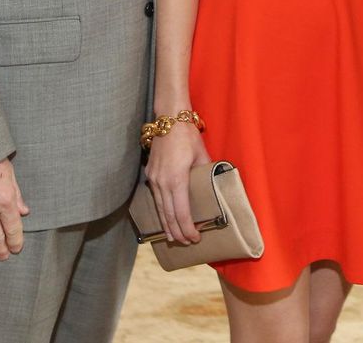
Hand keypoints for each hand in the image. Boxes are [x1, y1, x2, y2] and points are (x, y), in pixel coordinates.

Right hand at [144, 125, 210, 245]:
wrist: (169, 119)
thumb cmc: (188, 136)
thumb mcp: (202, 155)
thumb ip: (206, 173)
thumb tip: (213, 186)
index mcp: (176, 179)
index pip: (181, 212)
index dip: (188, 228)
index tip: (195, 238)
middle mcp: (162, 182)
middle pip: (168, 215)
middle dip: (177, 232)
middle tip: (186, 243)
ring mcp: (153, 179)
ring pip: (159, 209)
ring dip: (167, 225)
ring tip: (174, 238)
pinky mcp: (149, 174)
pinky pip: (155, 198)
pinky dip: (160, 211)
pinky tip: (164, 219)